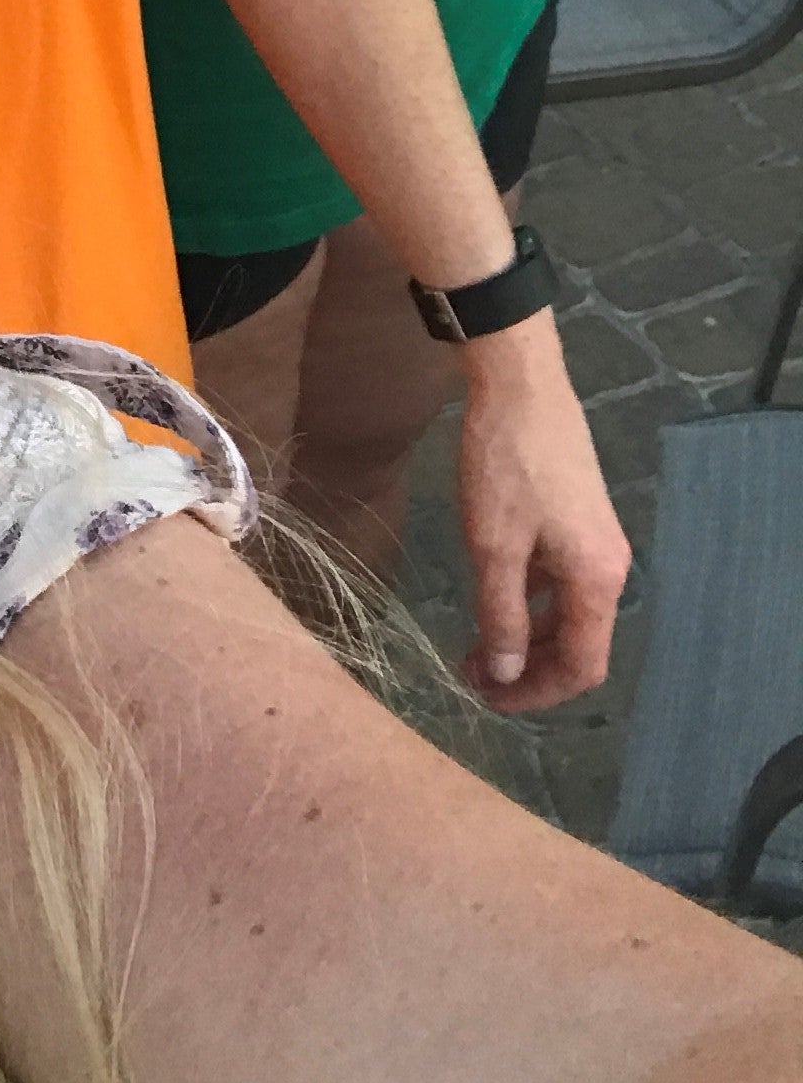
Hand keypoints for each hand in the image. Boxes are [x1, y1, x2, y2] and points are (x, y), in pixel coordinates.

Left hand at [455, 315, 628, 711]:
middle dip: (529, 668)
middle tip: (474, 676)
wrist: (519, 384)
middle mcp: (608, 566)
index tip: (490, 699)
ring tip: (475, 646)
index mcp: (598, 579)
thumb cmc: (505, 465)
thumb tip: (507, 674)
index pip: (583, 666)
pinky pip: (558, 580)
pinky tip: (490, 599)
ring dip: (526, 636)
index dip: (538, 693)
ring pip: (567, 611)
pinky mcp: (576, 518)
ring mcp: (594, 541)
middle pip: (578, 643)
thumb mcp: (493, 546)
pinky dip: (529, 601)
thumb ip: (501, 616)